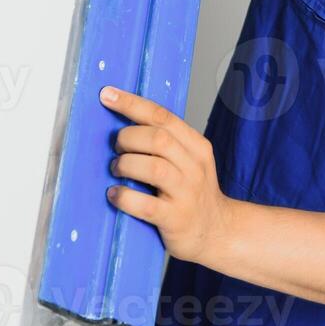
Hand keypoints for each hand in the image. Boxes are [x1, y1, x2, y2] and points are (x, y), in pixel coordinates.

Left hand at [100, 86, 237, 265]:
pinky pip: (145, 204)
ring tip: (117, 170)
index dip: (132, 104)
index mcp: (197, 146)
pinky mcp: (175, 219)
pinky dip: (124, 197)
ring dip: (126, 165)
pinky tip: (115, 194)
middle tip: (117, 148)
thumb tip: (122, 123)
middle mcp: (195, 167)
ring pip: (153, 168)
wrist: (217, 231)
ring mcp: (187, 194)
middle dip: (128, 138)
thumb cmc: (192, 192)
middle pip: (158, 139)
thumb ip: (165, 143)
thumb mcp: (189, 161)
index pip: (163, 116)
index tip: (107, 95)